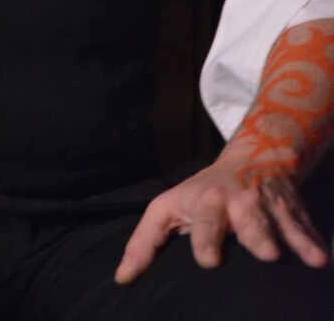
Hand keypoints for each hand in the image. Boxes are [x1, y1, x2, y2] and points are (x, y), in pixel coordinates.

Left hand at [115, 146, 329, 283]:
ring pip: (282, 222)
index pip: (204, 221)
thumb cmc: (202, 193)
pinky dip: (315, 242)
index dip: (205, 239)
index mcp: (207, 203)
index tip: (210, 260)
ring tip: (310, 259)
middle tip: (265, 254)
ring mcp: (270, 205)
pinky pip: (307, 227)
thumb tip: (122, 279)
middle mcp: (240, 201)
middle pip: (248, 218)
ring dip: (294, 239)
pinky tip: (323, 261)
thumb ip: (145, 242)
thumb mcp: (169, 208)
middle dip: (257, 234)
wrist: (254, 156)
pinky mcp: (294, 211)